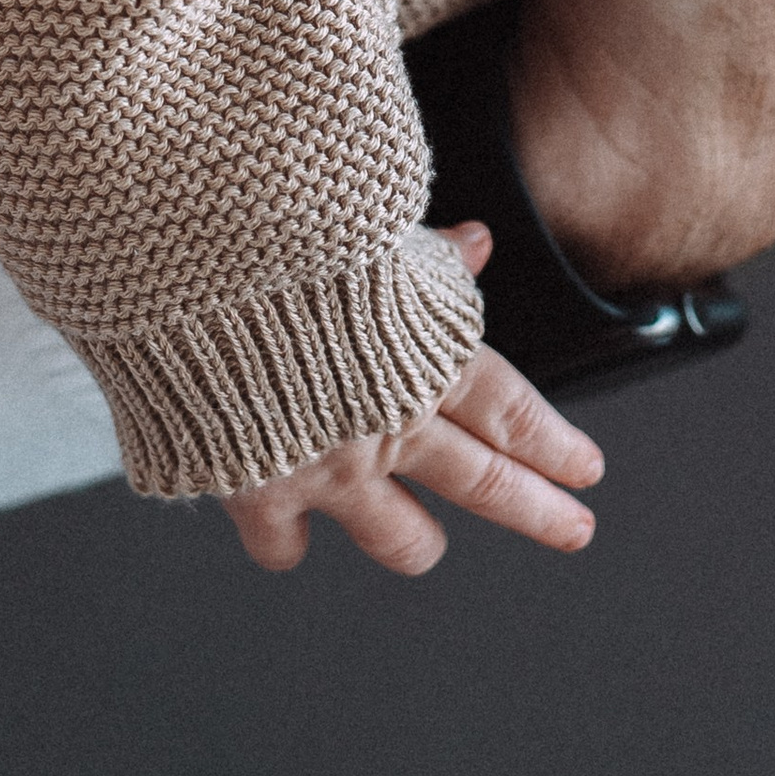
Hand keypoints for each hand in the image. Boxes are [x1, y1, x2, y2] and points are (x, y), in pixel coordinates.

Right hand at [218, 227, 605, 574]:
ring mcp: (327, 464)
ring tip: (423, 544)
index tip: (587, 471)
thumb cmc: (281, 231)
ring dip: (418, 544)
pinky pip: (287, 549)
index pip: (513, 415)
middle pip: (486, 483)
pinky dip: (289, 543)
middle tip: (573, 530)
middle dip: (538, 511)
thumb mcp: (373, 226)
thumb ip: (428, 253)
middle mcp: (389, 420)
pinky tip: (288, 536)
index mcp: (426, 353)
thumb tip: (476, 243)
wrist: (187, 266)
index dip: (556, 447)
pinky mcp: (257, 486)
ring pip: (404, 541)